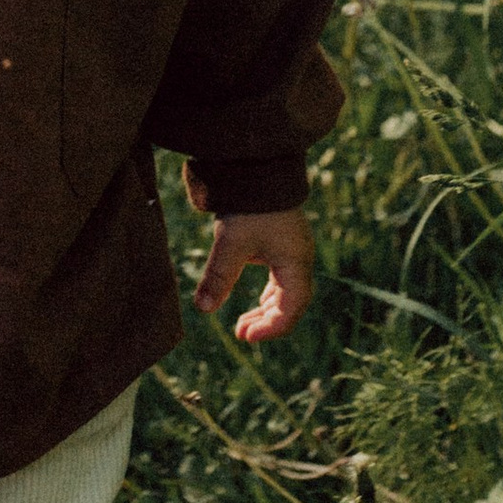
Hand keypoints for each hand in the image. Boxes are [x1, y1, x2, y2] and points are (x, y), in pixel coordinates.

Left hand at [194, 209, 315, 345]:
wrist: (257, 165)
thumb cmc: (249, 205)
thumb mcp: (231, 243)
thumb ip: (218, 277)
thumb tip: (202, 309)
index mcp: (296, 263)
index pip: (291, 309)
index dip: (271, 328)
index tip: (246, 336)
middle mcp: (299, 258)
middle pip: (291, 302)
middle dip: (267, 321)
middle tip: (241, 333)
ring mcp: (293, 249)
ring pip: (285, 291)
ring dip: (266, 309)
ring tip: (243, 324)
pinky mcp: (283, 240)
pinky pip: (281, 277)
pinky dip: (268, 294)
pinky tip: (256, 300)